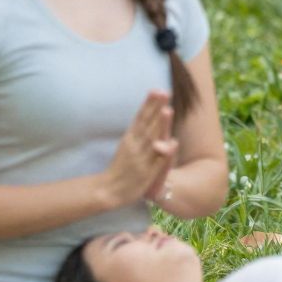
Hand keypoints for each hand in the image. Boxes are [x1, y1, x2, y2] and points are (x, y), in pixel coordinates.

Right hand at [102, 91, 177, 207]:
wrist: (107, 191)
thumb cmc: (120, 166)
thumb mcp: (128, 145)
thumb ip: (138, 131)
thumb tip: (146, 114)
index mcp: (129, 139)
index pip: (140, 118)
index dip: (149, 104)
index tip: (157, 89)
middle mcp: (135, 147)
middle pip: (148, 124)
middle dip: (156, 108)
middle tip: (165, 92)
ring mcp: (141, 160)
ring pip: (153, 140)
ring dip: (160, 125)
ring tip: (167, 110)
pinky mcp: (146, 175)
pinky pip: (158, 162)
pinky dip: (165, 153)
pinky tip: (173, 143)